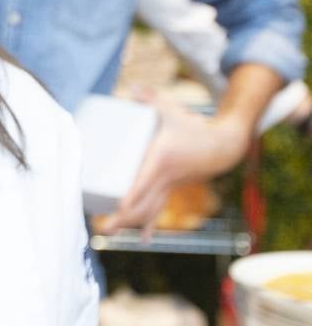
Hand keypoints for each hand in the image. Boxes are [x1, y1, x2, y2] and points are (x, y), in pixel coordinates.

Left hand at [98, 92, 250, 238]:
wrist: (224, 145)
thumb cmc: (193, 125)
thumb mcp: (171, 109)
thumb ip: (149, 97)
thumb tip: (130, 86)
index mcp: (162, 159)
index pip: (144, 181)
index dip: (131, 195)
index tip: (117, 208)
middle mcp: (165, 177)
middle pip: (143, 203)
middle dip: (122, 217)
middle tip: (102, 227)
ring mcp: (169, 186)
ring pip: (149, 210)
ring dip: (130, 223)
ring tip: (108, 232)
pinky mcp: (171, 189)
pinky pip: (158, 209)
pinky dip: (149, 223)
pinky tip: (142, 239)